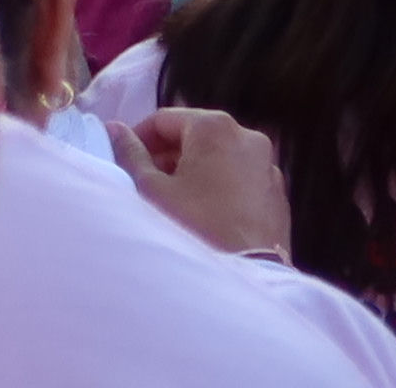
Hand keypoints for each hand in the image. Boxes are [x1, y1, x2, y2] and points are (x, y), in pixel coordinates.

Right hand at [109, 107, 289, 261]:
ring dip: (195, 170)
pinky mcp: (279, 195)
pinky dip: (221, 187)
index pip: (165, 119)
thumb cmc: (194, 225)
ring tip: (176, 200)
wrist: (248, 276)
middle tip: (148, 181)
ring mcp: (269, 167)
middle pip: (195, 136)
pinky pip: (241, 179)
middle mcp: (248, 138)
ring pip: (220, 158)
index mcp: (215, 127)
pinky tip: (206, 213)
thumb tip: (115, 129)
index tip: (126, 160)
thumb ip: (130, 152)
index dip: (140, 138)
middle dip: (169, 155)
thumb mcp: (151, 188)